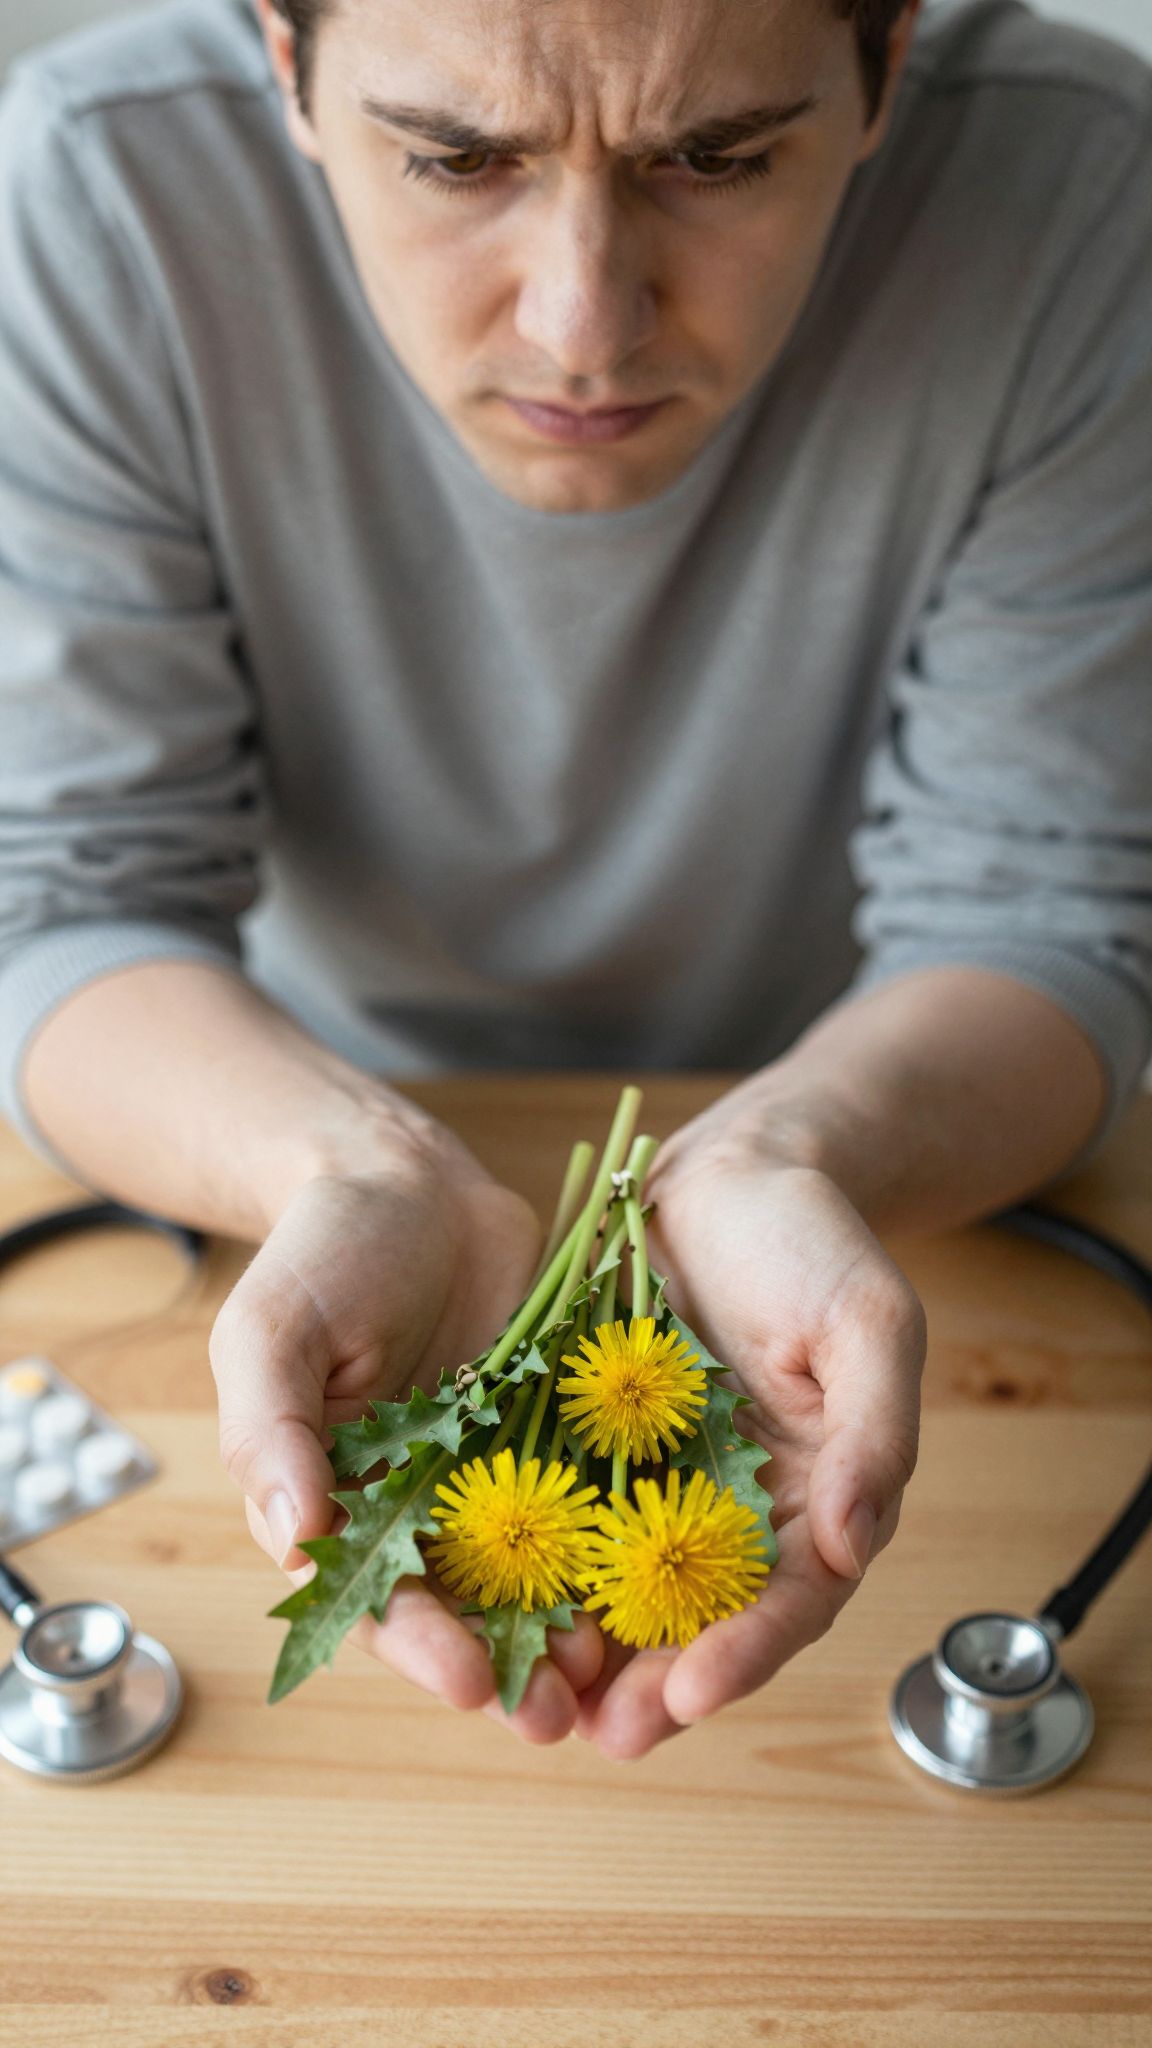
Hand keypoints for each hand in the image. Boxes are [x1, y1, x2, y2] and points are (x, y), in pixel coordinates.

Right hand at [209, 1137, 604, 1740]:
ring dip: (570, 1634)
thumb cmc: (323, 1250)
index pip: (377, 1600)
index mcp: (340, 1501)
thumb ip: (272, 1428)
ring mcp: (494, 1477)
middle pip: (465, 1612)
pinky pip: (591, 1507)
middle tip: (560, 1715)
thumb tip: (294, 1532)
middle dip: (509, 1669)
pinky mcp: (557, 1438)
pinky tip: (659, 1586)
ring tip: (619, 1680)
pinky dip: (617, 1554)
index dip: (423, 1649)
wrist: (408, 1179)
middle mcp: (419, 1508)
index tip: (471, 1682)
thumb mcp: (272, 1329)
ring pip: (536, 1580)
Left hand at [572, 1132, 925, 1758]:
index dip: (746, 1651)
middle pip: (697, 1620)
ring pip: (619, 1589)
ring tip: (539, 1705)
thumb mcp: (870, 1323)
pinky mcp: (586, 1446)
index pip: (788, 1598)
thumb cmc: (814, 1240)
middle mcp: (733, 1508)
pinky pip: (556, 1517)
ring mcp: (656, 1481)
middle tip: (603, 1734)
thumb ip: (874, 1433)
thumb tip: (857, 1545)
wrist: (732, 1170)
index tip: (695, 1692)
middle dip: (653, 1684)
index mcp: (815, 1496)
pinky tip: (487, 1606)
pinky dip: (530, 1568)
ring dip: (584, 1651)